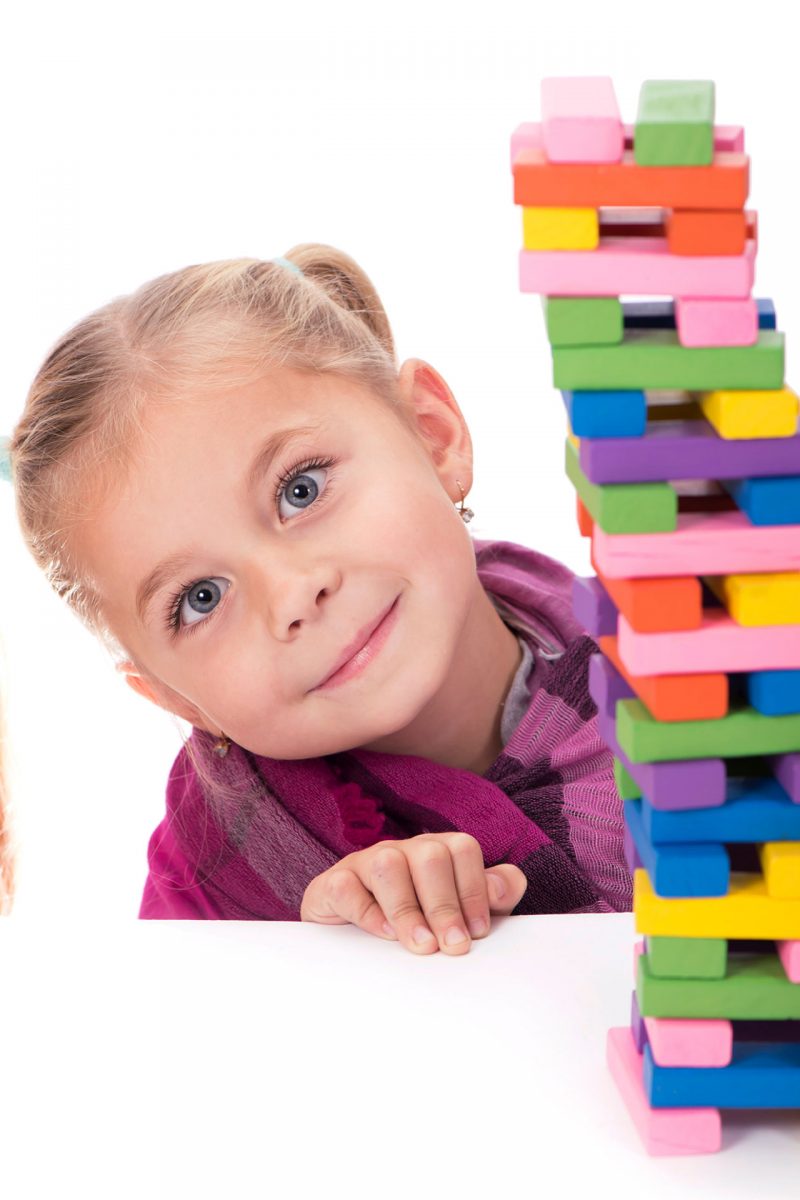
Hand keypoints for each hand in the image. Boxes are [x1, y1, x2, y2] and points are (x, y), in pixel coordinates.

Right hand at [300, 832, 527, 954]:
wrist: (354, 934)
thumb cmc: (418, 921)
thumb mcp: (460, 909)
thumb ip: (490, 894)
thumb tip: (505, 887)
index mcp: (437, 850)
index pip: (463, 849)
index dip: (474, 889)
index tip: (478, 932)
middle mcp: (403, 849)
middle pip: (430, 856)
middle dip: (446, 906)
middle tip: (453, 947)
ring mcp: (366, 862)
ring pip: (388, 863)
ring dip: (408, 909)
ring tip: (421, 946)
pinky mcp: (335, 882)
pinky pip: (347, 886)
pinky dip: (367, 911)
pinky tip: (384, 936)